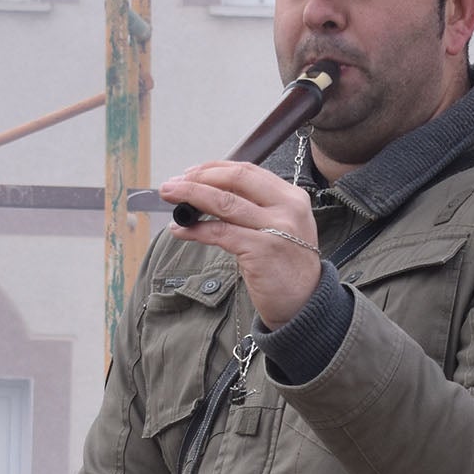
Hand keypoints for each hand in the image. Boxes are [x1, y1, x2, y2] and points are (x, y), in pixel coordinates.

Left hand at [156, 160, 321, 325]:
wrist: (304, 304)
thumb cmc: (286, 267)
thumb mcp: (281, 228)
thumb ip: (255, 209)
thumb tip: (209, 195)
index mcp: (292, 197)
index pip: (248, 172)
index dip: (215, 168)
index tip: (191, 173)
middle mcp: (288, 208)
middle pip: (236, 180)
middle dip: (199, 177)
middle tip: (174, 183)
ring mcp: (276, 228)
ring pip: (224, 203)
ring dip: (191, 196)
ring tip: (170, 195)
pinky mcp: (261, 250)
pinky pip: (220, 233)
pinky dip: (195, 229)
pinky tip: (180, 230)